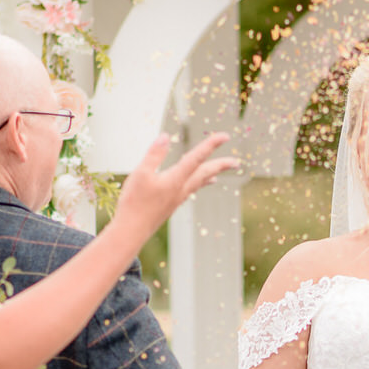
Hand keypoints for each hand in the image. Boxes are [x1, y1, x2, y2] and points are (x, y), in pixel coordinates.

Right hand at [108, 133, 236, 241]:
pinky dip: (197, 185)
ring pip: (198, 183)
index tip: (225, 136)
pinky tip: (192, 186)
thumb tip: (165, 136)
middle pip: (205, 173)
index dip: (211, 145)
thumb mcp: (141, 173)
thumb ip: (154, 154)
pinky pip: (189, 191)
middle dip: (221, 165)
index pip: (196, 157)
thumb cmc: (134, 203)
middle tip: (237, 162)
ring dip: (210, 175)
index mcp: (176, 179)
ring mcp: (177, 199)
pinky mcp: (171, 205)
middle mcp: (181, 189)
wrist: (131, 232)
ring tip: (219, 174)